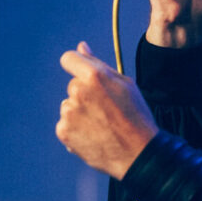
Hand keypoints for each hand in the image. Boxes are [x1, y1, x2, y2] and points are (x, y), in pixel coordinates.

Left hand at [56, 42, 157, 179]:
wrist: (138, 153)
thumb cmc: (135, 116)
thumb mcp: (124, 84)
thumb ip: (98, 64)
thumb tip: (81, 47)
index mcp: (93, 76)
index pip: (69, 59)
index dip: (77, 65)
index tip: (84, 75)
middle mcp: (77, 92)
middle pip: (73, 86)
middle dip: (85, 94)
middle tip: (106, 110)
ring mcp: (68, 113)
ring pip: (68, 106)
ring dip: (79, 112)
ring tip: (101, 125)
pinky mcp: (63, 132)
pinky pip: (65, 124)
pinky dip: (75, 130)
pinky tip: (94, 136)